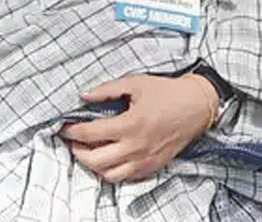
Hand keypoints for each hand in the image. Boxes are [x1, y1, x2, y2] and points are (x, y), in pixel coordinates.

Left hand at [60, 73, 214, 182]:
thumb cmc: (166, 92)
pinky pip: (125, 178)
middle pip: (95, 160)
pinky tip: (106, 159)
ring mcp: (144, 160)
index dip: (72, 131)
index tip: (64, 126)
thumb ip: (106, 90)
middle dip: (77, 151)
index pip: (90, 134)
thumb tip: (82, 95)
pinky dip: (110, 172)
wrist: (196, 106)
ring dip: (92, 165)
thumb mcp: (135, 83)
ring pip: (108, 174)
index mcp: (130, 124)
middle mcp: (135, 147)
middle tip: (72, 140)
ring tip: (87, 152)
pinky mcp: (152, 167)